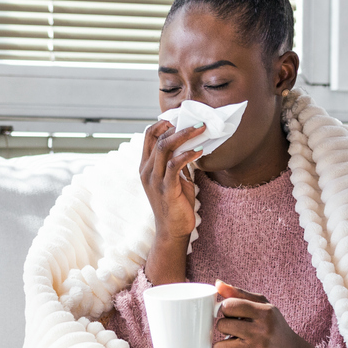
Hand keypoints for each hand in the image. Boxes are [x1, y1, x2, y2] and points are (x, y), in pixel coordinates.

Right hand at [140, 120, 204, 284]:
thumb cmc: (176, 203)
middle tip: (197, 121)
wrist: (173, 231)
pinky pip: (175, 165)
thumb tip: (190, 143)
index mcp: (146, 166)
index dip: (162, 123)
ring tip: (201, 130)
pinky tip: (200, 151)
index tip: (180, 117)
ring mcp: (155, 180)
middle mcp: (146, 171)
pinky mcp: (166, 189)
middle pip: (156, 137)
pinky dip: (188, 155)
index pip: (148, 136)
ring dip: (184, 135)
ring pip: (164, 148)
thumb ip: (176, 162)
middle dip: (177, 126)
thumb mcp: (174, 178)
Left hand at [213, 281, 339, 347]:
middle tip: (234, 327)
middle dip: (224, 325)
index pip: (229, 305)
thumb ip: (239, 294)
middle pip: (222, 325)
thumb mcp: (262, 305)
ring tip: (233, 340)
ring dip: (222, 343)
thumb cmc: (273, 325)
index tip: (231, 312)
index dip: (225, 308)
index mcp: (265, 312)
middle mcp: (262, 331)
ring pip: (220, 346)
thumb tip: (217, 284)